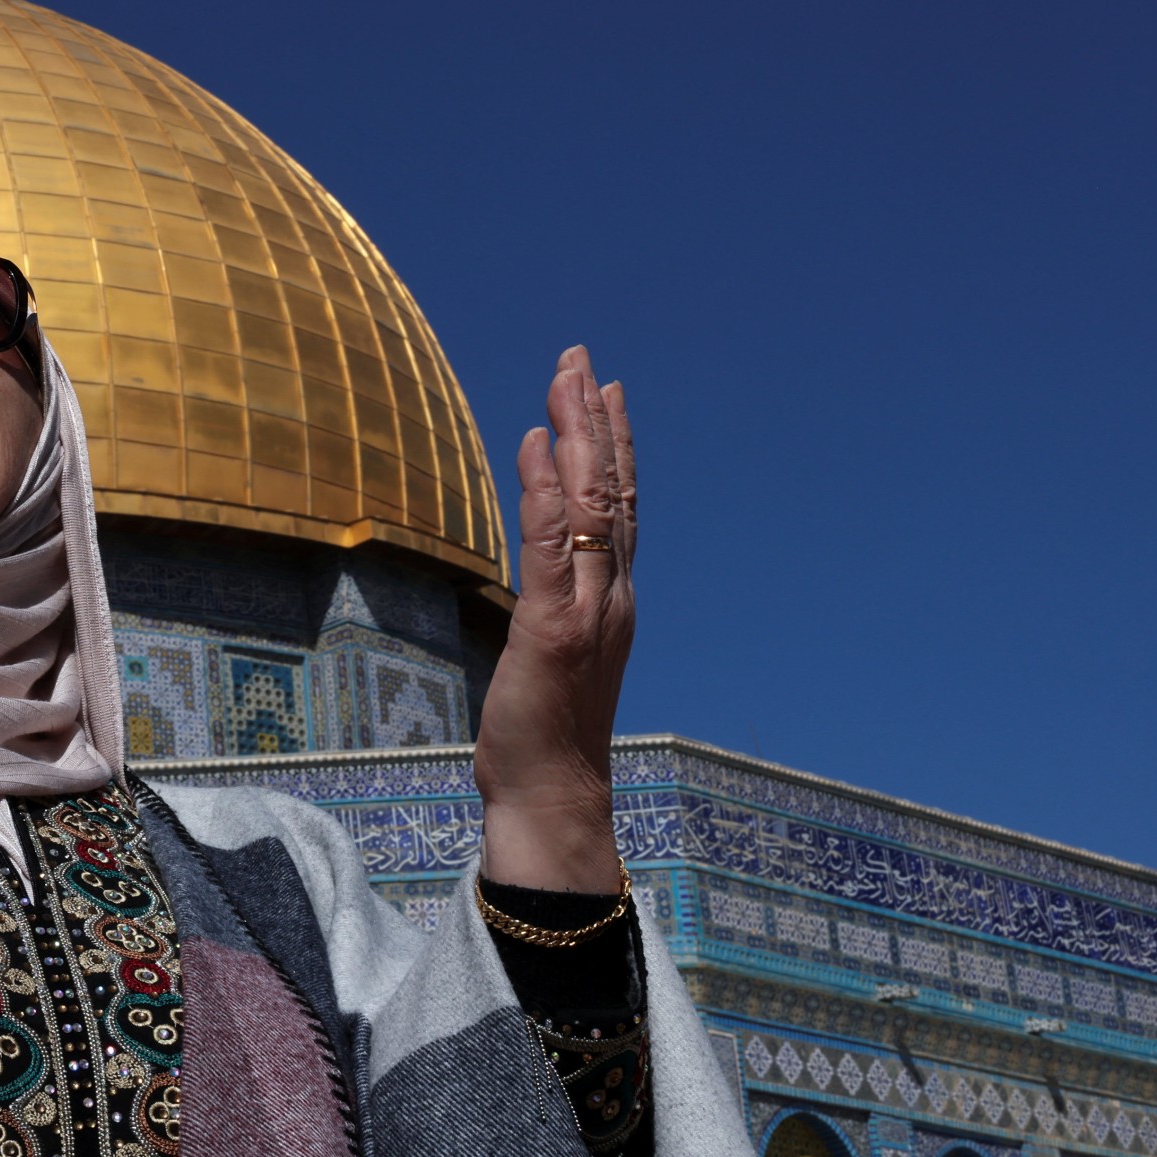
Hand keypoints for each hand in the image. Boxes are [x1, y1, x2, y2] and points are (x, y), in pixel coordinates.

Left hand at [472, 346, 636, 891]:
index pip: (618, 509)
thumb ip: (556, 610)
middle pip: (611, 491)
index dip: (614, 447)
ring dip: (577, 435)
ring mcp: (587, 610)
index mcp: (611, 601)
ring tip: (566, 378)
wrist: (554, 798)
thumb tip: (543, 579)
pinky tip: (538, 443)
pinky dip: (547, 490)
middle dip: (596, 420)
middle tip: (582, 359)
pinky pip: (551, 546)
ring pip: (591, 505)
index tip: (604, 392)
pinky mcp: (551, 629)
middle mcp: (611, 596)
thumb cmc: (545, 734)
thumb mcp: (553, 657)